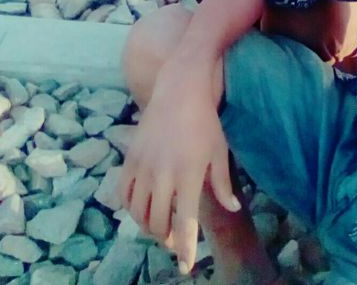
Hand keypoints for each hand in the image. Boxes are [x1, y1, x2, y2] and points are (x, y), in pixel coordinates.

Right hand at [119, 78, 239, 274]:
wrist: (179, 90)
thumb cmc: (205, 121)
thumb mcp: (219, 151)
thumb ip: (222, 184)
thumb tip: (232, 207)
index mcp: (188, 174)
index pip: (185, 223)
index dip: (185, 249)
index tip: (185, 266)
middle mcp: (162, 174)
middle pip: (157, 223)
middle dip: (166, 239)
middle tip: (175, 239)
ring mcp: (143, 166)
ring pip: (138, 213)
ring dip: (148, 226)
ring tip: (161, 225)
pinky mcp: (130, 158)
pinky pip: (124, 194)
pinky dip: (131, 208)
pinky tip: (142, 208)